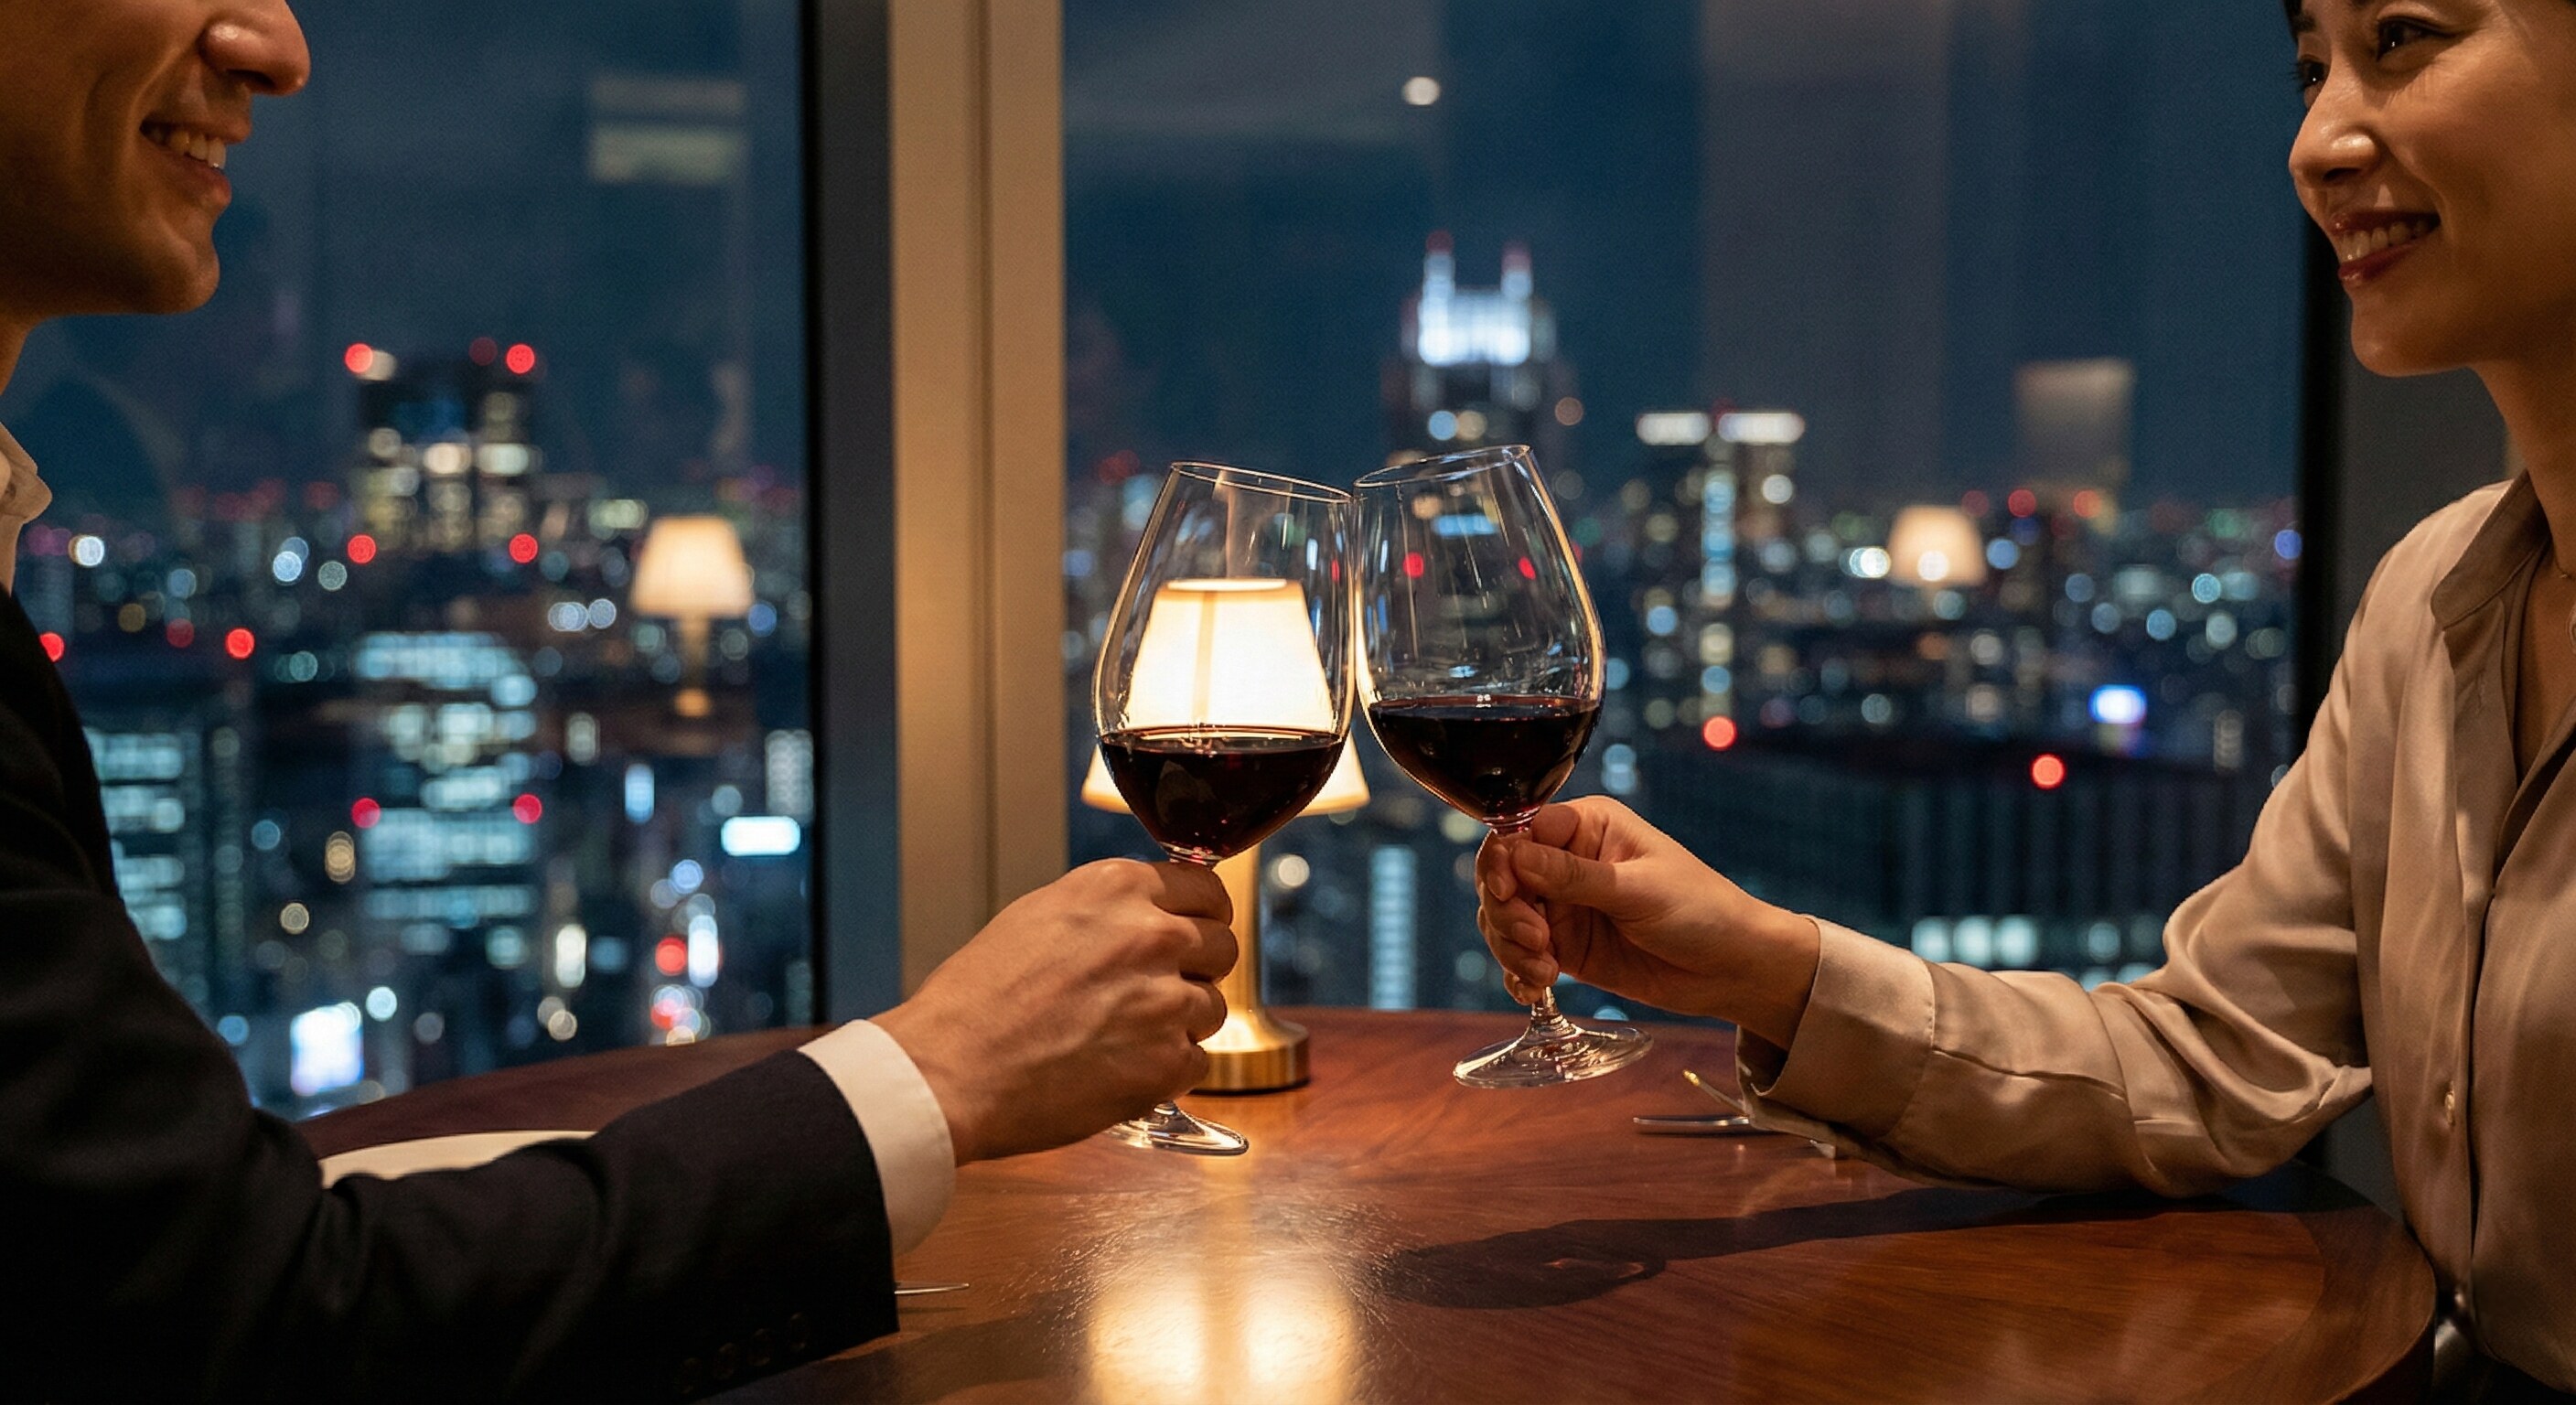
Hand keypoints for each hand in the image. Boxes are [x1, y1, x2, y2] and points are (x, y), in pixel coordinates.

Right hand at [873, 859, 1235, 1163]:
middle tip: (1154, 994)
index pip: (1207, 890)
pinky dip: (1167, 1071)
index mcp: (1118, 889)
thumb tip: (1149, 916)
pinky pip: (1197, 1062)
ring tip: (1122, 1038)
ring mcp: (1165, 1000)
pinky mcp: (1166, 1062)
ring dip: (1180, 1025)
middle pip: (1222, 947)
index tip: (1196, 933)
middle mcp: (1152, 935)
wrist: (950, 1070)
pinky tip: (1120, 1070)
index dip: (1203, 918)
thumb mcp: (1039, 916)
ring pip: (1212, 1008)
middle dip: (1197, 971)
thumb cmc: (976, 1000)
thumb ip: (1107, 911)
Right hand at [1476, 796, 1818, 1046]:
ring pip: (1503, 918)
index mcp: (1588, 827)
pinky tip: (1535, 988)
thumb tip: (1513, 855)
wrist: (1732, 969)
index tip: (1506, 892)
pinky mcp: (1566, 947)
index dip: (1502, 861)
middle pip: (1501, 877)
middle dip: (1507, 912)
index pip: (1520, 831)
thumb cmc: (1700, 911)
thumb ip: (1573, 876)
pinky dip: (1518, 972)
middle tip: (1536, 941)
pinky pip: (1520, 955)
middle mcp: (1567, 862)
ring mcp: (1564, 906)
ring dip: (1511, 947)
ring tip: (1545, 970)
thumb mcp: (1637, 890)